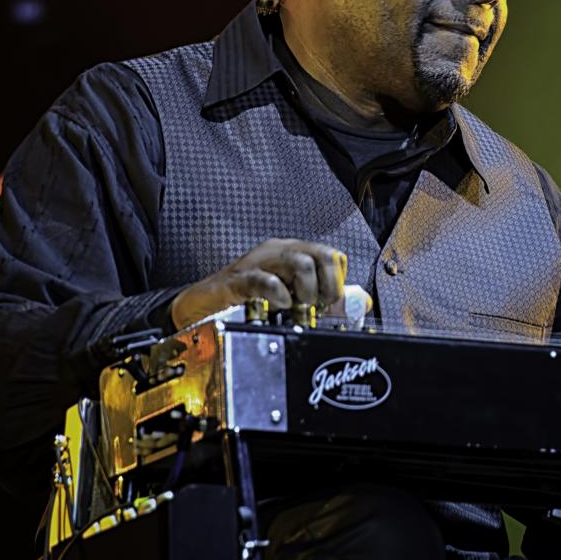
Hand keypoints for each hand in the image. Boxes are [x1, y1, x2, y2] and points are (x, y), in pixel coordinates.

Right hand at [170, 238, 347, 328]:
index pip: (332, 254)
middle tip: (320, 306)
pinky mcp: (238, 280)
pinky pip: (265, 280)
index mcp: (292, 252)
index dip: (338, 280)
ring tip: (298, 306)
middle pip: (322, 253)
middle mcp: (278, 252)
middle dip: (329, 284)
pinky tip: (279, 306)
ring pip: (299, 262)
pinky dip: (279, 294)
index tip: (331, 303)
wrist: (200, 307)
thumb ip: (323, 300)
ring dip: (307, 291)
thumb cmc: (246, 301)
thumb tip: (360, 304)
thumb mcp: (290, 299)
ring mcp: (257, 262)